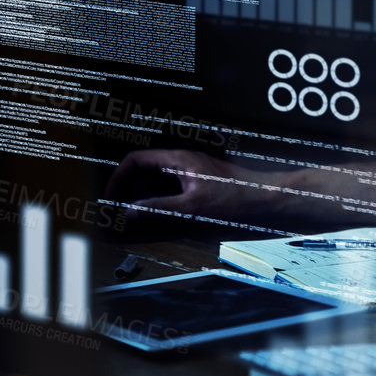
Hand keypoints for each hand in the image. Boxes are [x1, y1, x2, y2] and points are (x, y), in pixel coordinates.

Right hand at [104, 148, 290, 226]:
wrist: (266, 198)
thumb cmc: (235, 199)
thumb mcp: (193, 207)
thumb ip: (159, 208)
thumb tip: (129, 211)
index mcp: (178, 160)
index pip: (136, 159)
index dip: (118, 177)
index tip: (110, 198)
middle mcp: (182, 162)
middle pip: (143, 169)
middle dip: (125, 187)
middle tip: (114, 210)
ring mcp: (189, 172)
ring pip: (155, 179)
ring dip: (139, 194)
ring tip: (128, 215)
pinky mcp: (197, 183)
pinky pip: (168, 188)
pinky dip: (155, 199)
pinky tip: (152, 215)